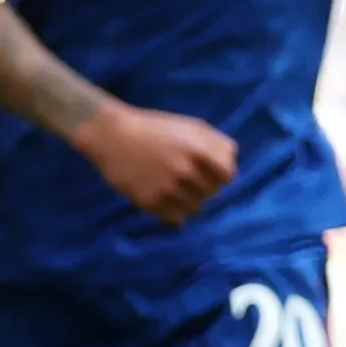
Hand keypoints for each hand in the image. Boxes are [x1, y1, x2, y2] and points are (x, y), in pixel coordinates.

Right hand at [72, 103, 238, 224]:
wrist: (112, 135)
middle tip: (186, 180)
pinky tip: (166, 201)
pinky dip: (175, 214)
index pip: (228, 176)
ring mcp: (167, 188)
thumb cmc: (155, 129)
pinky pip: (176, 220)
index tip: (210, 174)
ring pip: (195, 209)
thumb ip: (217, 143)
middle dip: (203, 188)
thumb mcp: (191, 126)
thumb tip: (233, 164)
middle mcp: (185, 170)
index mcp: (198, 149)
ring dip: (189, 202)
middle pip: (211, 194)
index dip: (221, 176)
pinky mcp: (150, 202)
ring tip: (174, 189)